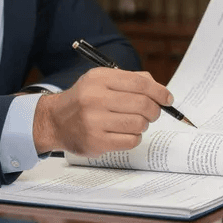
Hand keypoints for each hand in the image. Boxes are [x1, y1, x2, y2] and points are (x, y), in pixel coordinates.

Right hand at [31, 68, 172, 155]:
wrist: (55, 121)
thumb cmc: (84, 99)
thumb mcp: (100, 80)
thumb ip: (129, 79)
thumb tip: (159, 89)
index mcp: (99, 79)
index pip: (140, 83)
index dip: (159, 91)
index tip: (168, 98)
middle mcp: (95, 99)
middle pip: (143, 105)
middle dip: (155, 110)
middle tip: (153, 112)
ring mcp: (94, 122)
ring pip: (139, 124)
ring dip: (144, 124)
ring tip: (135, 122)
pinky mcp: (96, 142)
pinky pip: (131, 141)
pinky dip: (134, 137)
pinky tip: (125, 133)